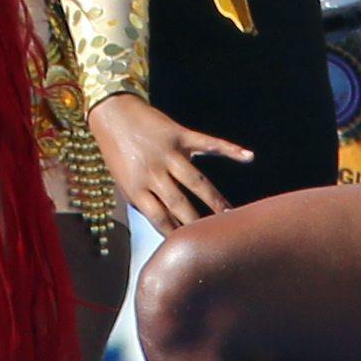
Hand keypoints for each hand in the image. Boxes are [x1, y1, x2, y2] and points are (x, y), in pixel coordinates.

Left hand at [86, 93, 253, 235]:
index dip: (175, 235)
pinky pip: (208, 143)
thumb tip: (167, 226)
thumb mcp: (122, 183)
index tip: (191, 248)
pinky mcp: (179, 134)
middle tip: (217, 238)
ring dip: (214, 198)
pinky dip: (229, 149)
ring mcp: (168, 152)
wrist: (112, 112)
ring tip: (231, 214)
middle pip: (179, 203)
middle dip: (198, 223)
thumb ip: (143, 203)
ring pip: (196, 180)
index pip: (159, 219)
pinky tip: (248, 157)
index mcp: (136, 188)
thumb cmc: (117, 152)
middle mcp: (153, 172)